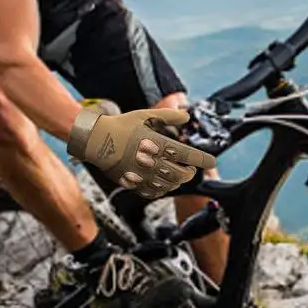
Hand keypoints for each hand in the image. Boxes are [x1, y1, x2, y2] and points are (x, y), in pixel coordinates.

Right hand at [66, 107, 215, 198]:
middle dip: (190, 172)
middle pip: (181, 174)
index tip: (212, 160)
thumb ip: (169, 116)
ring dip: (177, 181)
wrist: (96, 140)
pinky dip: (162, 189)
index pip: (187, 154)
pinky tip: (163, 183)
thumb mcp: (145, 116)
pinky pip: (153, 192)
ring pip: (169, 185)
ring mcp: (142, 174)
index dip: (203, 159)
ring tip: (179, 175)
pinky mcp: (133, 182)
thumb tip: (187, 116)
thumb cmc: (121, 126)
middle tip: (191, 169)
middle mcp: (152, 161)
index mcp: (157, 143)